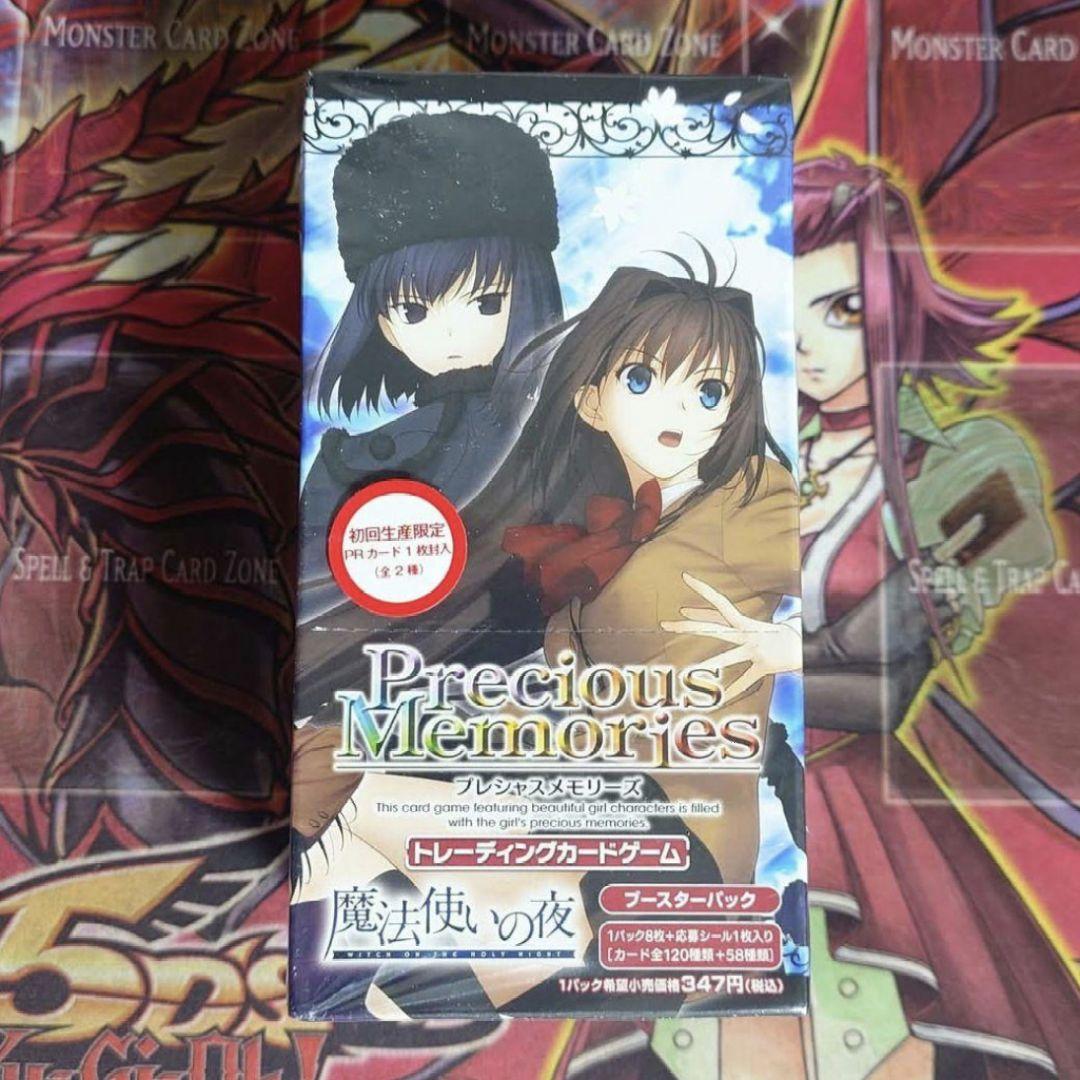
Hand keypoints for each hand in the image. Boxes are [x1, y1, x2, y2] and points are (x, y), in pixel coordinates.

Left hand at [660, 572, 800, 701]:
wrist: (808, 646)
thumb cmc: (784, 636)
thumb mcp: (762, 627)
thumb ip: (744, 626)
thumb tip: (733, 620)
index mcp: (745, 623)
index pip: (719, 604)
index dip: (703, 590)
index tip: (686, 577)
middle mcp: (746, 634)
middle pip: (712, 628)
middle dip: (688, 627)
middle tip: (665, 624)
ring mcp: (754, 650)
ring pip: (729, 657)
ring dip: (712, 665)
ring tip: (693, 671)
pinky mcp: (764, 666)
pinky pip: (747, 679)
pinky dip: (735, 689)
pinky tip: (722, 698)